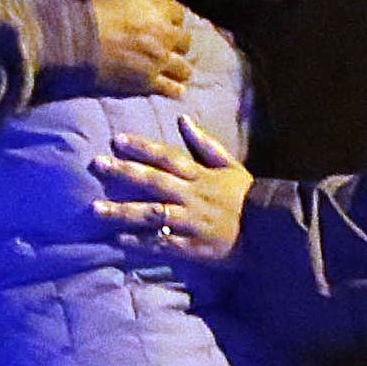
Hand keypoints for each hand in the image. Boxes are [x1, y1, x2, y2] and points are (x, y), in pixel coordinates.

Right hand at [84, 0, 195, 98]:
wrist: (71, 37)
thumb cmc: (86, 6)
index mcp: (156, 7)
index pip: (178, 12)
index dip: (170, 17)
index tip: (163, 22)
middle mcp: (163, 33)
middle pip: (185, 40)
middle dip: (176, 43)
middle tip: (167, 46)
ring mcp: (157, 60)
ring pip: (183, 68)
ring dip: (178, 68)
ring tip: (172, 70)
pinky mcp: (146, 82)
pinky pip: (170, 89)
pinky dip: (173, 89)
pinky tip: (176, 90)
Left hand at [92, 111, 251, 262]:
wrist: (271, 232)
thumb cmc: (247, 198)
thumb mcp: (231, 166)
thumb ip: (205, 144)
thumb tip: (182, 118)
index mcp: (201, 176)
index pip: (168, 157)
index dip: (142, 148)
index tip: (117, 140)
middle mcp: (193, 197)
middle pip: (154, 182)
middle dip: (123, 173)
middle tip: (96, 164)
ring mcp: (192, 223)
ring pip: (153, 214)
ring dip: (123, 211)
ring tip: (96, 208)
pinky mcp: (193, 247)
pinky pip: (163, 244)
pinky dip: (140, 243)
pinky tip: (118, 240)